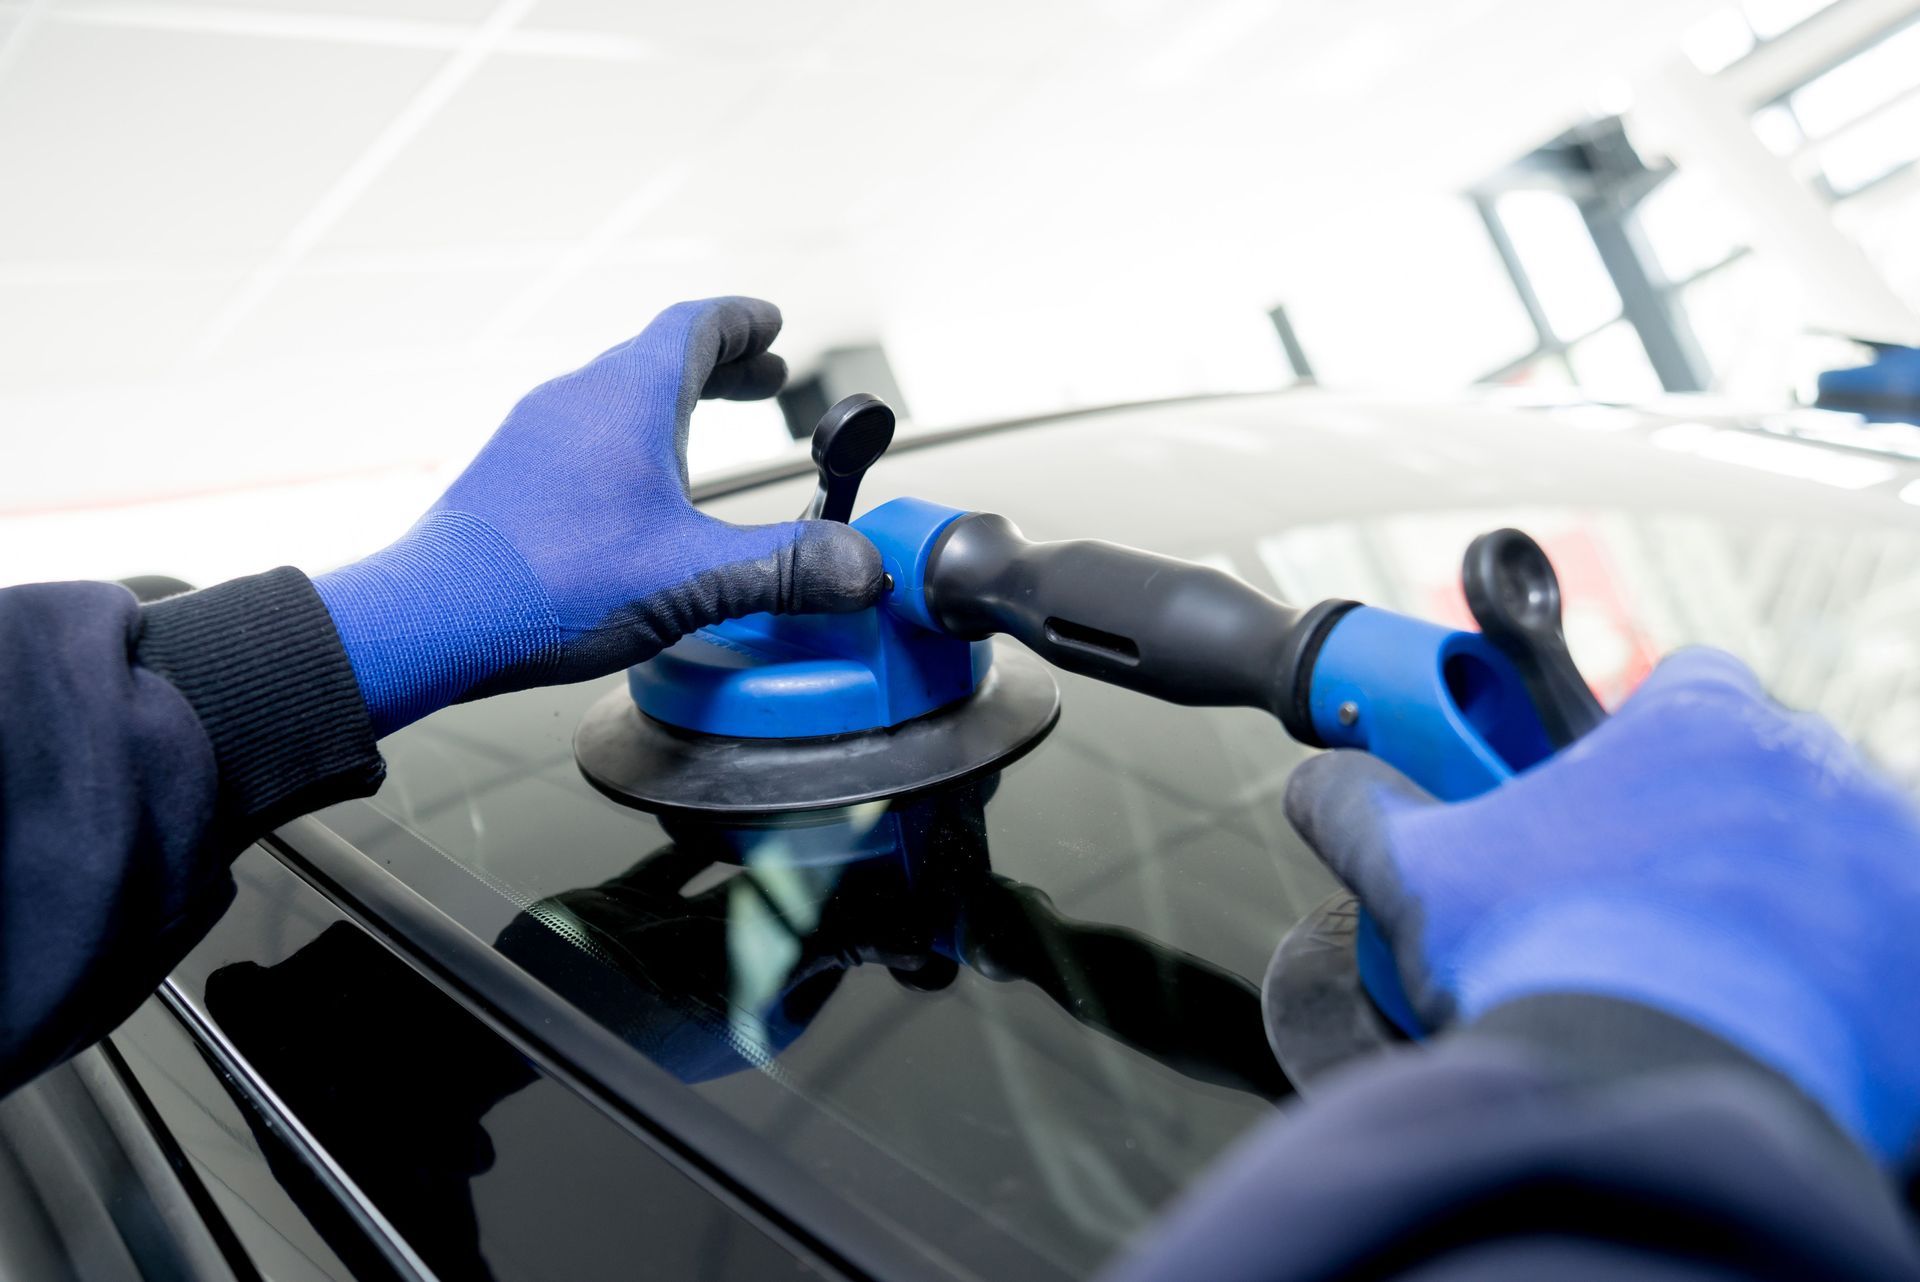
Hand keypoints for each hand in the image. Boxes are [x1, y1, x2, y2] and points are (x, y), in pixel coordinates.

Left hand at [314, 297, 883, 734]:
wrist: (430, 618)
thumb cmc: (552, 582)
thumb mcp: (695, 578)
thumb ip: (786, 569)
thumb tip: (864, 567)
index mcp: (627, 397)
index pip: (695, 327)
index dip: (742, 323)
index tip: (771, 325)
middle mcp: (576, 400)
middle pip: (657, 358)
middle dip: (718, 367)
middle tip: (762, 379)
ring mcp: (534, 437)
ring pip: (615, 399)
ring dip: (669, 407)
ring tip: (703, 437)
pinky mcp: (509, 479)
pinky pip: (580, 438)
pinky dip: (626, 443)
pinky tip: (634, 498)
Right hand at [1286, 648, 1919, 1163]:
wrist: (1661, 1097)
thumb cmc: (1554, 964)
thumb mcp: (1421, 874)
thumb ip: (1362, 807)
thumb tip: (1320, 783)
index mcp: (1698, 724)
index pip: (1686, 686)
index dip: (1637, 741)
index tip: (1604, 799)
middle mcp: (1815, 771)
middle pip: (1759, 774)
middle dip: (1706, 825)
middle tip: (1638, 902)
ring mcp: (1886, 862)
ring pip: (1826, 855)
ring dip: (1775, 893)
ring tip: (1701, 971)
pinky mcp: (1917, 951)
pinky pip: (1881, 943)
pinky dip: (1839, 970)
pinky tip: (1764, 1014)